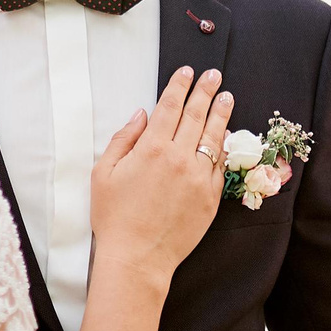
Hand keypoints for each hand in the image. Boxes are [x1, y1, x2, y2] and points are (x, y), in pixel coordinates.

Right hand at [89, 66, 231, 289]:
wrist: (137, 258)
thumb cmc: (113, 217)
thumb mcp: (103, 173)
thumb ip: (123, 139)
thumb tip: (142, 114)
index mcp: (151, 149)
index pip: (170, 107)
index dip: (179, 86)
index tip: (187, 72)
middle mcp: (179, 158)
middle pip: (196, 115)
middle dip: (205, 91)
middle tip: (214, 74)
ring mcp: (199, 178)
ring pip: (214, 137)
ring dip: (221, 113)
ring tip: (227, 96)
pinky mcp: (211, 197)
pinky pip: (220, 165)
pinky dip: (224, 146)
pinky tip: (226, 136)